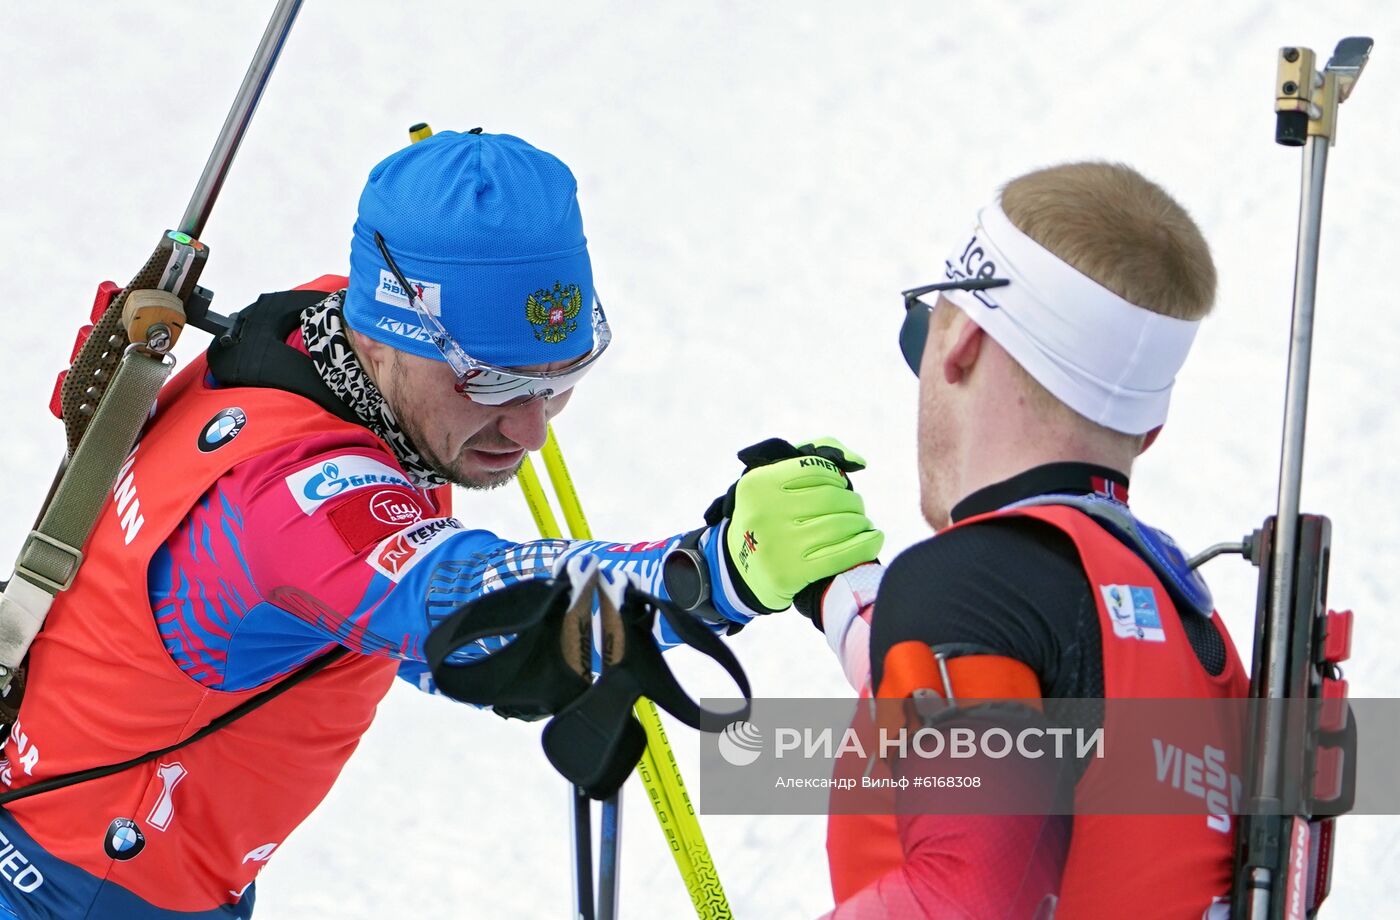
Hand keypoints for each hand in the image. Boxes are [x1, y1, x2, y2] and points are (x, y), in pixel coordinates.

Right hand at [704, 437, 883, 612]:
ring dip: (860, 523)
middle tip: (856, 510)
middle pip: (832, 498)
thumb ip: (816, 456)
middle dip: (852, 503)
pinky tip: (874, 540)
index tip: (840, 487)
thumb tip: (859, 461)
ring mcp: (777, 544)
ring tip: (862, 525)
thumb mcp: (774, 482)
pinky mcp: (790, 573)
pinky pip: (842, 555)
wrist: (740, 570)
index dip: (837, 478)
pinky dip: (865, 545)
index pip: (816, 469)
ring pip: (840, 526)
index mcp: (758, 484)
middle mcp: (764, 512)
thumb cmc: (769, 517)